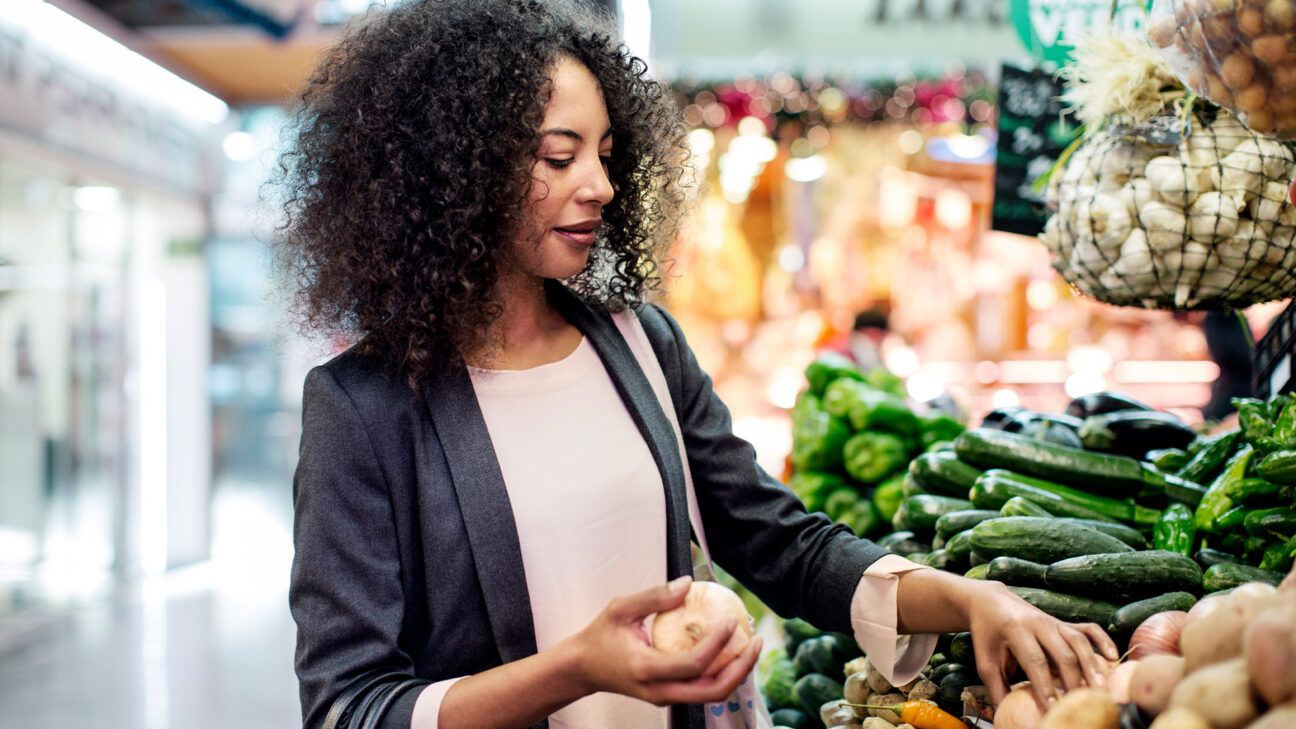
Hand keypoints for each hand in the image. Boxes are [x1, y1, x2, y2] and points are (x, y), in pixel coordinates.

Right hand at [567, 577, 762, 705]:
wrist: (583, 668)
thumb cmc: (600, 637)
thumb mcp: (620, 608)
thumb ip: (653, 596)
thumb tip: (687, 584)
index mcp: (646, 670)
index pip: (692, 664)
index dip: (717, 645)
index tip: (731, 622)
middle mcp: (659, 691)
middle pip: (712, 691)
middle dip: (741, 669)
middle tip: (757, 642)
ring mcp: (664, 699)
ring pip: (711, 695)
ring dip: (736, 673)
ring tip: (750, 646)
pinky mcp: (669, 697)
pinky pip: (702, 690)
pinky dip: (722, 673)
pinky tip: (731, 651)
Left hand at [966, 581, 1117, 706]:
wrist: (991, 602)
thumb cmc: (988, 635)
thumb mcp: (985, 661)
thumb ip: (997, 689)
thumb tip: (1004, 717)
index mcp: (1015, 630)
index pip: (1035, 661)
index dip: (1045, 686)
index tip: (1052, 709)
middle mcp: (1039, 623)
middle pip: (1063, 653)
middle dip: (1073, 681)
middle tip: (1081, 704)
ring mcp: (1054, 622)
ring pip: (1079, 642)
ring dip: (1092, 666)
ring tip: (1101, 689)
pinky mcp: (1064, 623)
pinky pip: (1089, 629)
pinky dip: (1103, 641)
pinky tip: (1113, 657)